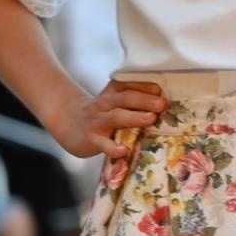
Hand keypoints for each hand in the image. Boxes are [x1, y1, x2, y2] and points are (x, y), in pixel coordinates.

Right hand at [43, 79, 166, 159]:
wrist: (67, 121)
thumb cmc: (101, 111)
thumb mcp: (114, 99)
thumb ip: (135, 98)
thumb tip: (168, 101)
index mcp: (114, 92)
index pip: (129, 84)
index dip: (145, 85)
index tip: (160, 89)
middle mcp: (106, 104)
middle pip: (126, 98)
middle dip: (145, 100)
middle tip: (162, 104)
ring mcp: (98, 121)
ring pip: (117, 117)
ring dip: (135, 117)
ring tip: (151, 118)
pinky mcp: (92, 139)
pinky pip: (103, 144)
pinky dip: (113, 147)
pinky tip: (124, 151)